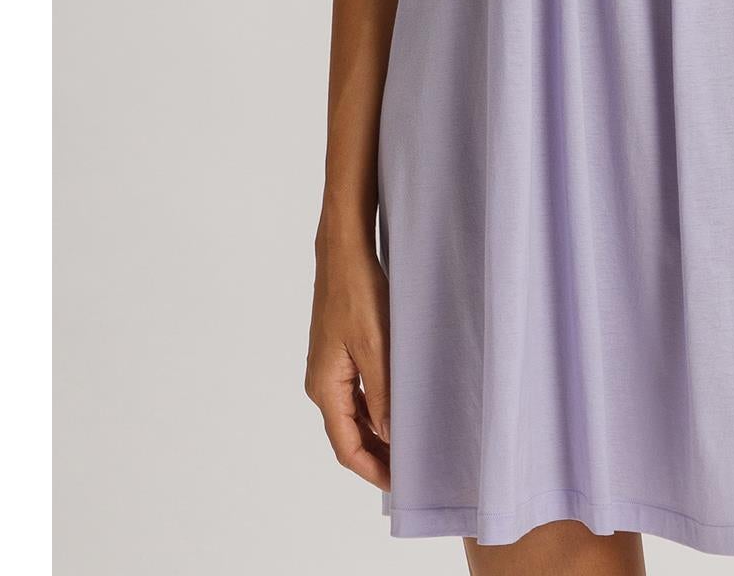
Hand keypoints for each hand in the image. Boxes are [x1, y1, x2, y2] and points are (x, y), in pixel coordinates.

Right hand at [305, 240, 391, 489]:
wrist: (343, 252)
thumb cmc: (358, 293)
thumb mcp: (377, 346)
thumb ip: (383, 394)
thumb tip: (391, 437)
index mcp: (325, 387)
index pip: (346, 447)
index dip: (373, 469)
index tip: (401, 482)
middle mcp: (321, 383)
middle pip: (347, 435)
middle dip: (377, 455)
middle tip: (411, 467)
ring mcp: (329, 368)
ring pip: (353, 415)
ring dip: (377, 433)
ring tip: (409, 443)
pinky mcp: (339, 354)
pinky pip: (356, 394)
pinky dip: (375, 409)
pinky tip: (397, 409)